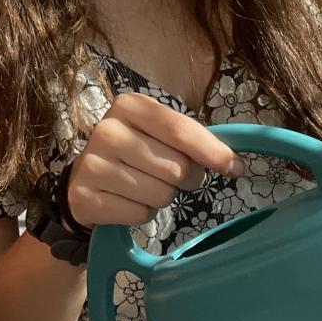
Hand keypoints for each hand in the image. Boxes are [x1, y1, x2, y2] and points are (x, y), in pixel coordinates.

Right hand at [66, 92, 244, 228]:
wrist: (85, 178)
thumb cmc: (134, 150)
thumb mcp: (157, 132)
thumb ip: (193, 140)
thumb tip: (235, 163)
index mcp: (128, 106)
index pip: (181, 130)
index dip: (213, 151)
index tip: (235, 168)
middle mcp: (107, 130)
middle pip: (176, 167)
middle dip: (185, 178)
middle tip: (170, 175)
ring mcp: (93, 165)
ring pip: (161, 194)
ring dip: (162, 197)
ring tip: (143, 185)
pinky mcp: (85, 197)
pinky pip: (140, 214)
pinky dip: (142, 213)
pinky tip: (127, 200)